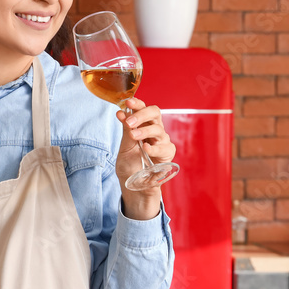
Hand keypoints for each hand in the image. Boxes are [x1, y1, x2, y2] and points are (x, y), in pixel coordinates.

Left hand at [115, 98, 176, 218]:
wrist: (134, 186)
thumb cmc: (130, 166)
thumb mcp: (124, 147)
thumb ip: (125, 131)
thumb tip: (121, 112)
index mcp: (143, 126)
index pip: (143, 110)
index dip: (137, 104)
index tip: (128, 102)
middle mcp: (154, 131)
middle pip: (155, 114)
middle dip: (142, 114)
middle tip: (129, 121)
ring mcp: (162, 142)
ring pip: (159, 129)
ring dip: (145, 130)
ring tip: (133, 136)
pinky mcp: (168, 155)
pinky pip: (164, 148)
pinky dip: (154, 147)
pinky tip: (145, 148)